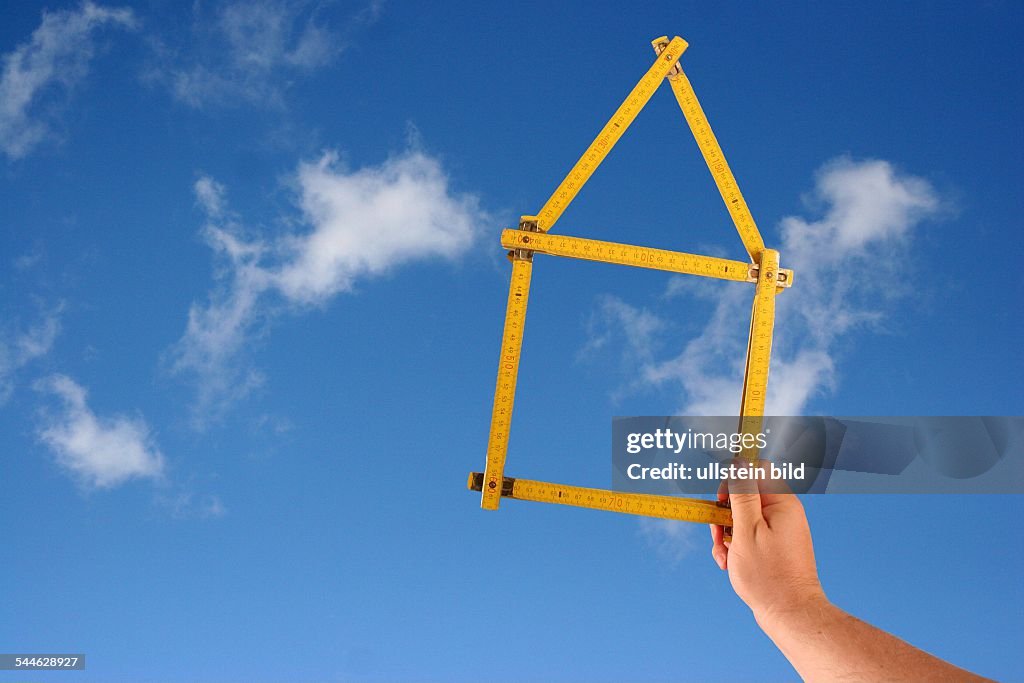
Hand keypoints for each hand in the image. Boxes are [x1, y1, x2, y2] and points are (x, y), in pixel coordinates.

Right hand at [710, 461, 825, 625]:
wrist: (790, 615)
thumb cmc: (769, 576)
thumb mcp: (746, 531)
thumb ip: (741, 494)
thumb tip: (739, 462)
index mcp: (782, 504)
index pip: (756, 470)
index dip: (734, 480)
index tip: (722, 499)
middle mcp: (783, 513)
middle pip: (744, 495)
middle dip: (724, 513)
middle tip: (719, 534)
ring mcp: (779, 530)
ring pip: (742, 517)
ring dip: (725, 534)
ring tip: (724, 556)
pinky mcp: (773, 546)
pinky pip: (748, 535)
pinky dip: (734, 546)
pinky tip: (729, 563)